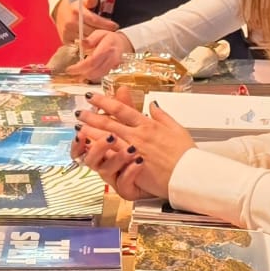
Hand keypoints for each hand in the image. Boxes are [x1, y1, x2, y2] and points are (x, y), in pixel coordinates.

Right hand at [52, 0, 118, 46]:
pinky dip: (86, 45)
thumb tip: (94, 0)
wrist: (59, 10)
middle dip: (103, 33)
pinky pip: (79, 46)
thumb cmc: (74, 5)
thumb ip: (90, 0)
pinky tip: (93, 43)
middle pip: (92, 32)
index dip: (106, 24)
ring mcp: (67, 32)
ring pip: (86, 40)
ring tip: (104, 39)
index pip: (95, 20)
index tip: (116, 26)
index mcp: (77, 12)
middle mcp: (71, 23)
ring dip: (95, 40)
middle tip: (112, 33)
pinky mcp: (65, 40)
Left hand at [66, 27, 134, 82]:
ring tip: (77, 73)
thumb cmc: (109, 38)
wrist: (122, 43)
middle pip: (94, 71)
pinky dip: (92, 76)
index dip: (80, 67)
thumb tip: (82, 43)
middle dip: (81, 73)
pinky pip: (101, 76)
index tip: (70, 69)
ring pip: (97, 76)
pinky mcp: (112, 70)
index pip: (92, 61)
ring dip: (86, 76)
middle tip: (71, 71)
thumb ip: (91, 39)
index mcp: (107, 48)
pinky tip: (85, 73)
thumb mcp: (99, 33)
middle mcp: (111, 58)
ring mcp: (113, 65)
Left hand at [72, 90, 196, 200]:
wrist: (190, 173)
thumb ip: (162, 115)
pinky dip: (100, 151)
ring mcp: (135, 150)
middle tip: (80, 112)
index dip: (105, 101)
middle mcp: (139, 135)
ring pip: (107, 138)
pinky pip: (112, 156)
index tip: (93, 97)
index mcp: (149, 124)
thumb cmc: (186, 154)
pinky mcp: (133, 165)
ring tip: (79, 127)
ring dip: (91, 132)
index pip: (121, 109)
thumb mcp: (177, 128)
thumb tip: (153, 104)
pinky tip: (89, 148)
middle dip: (92, 116)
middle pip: (110, 122)